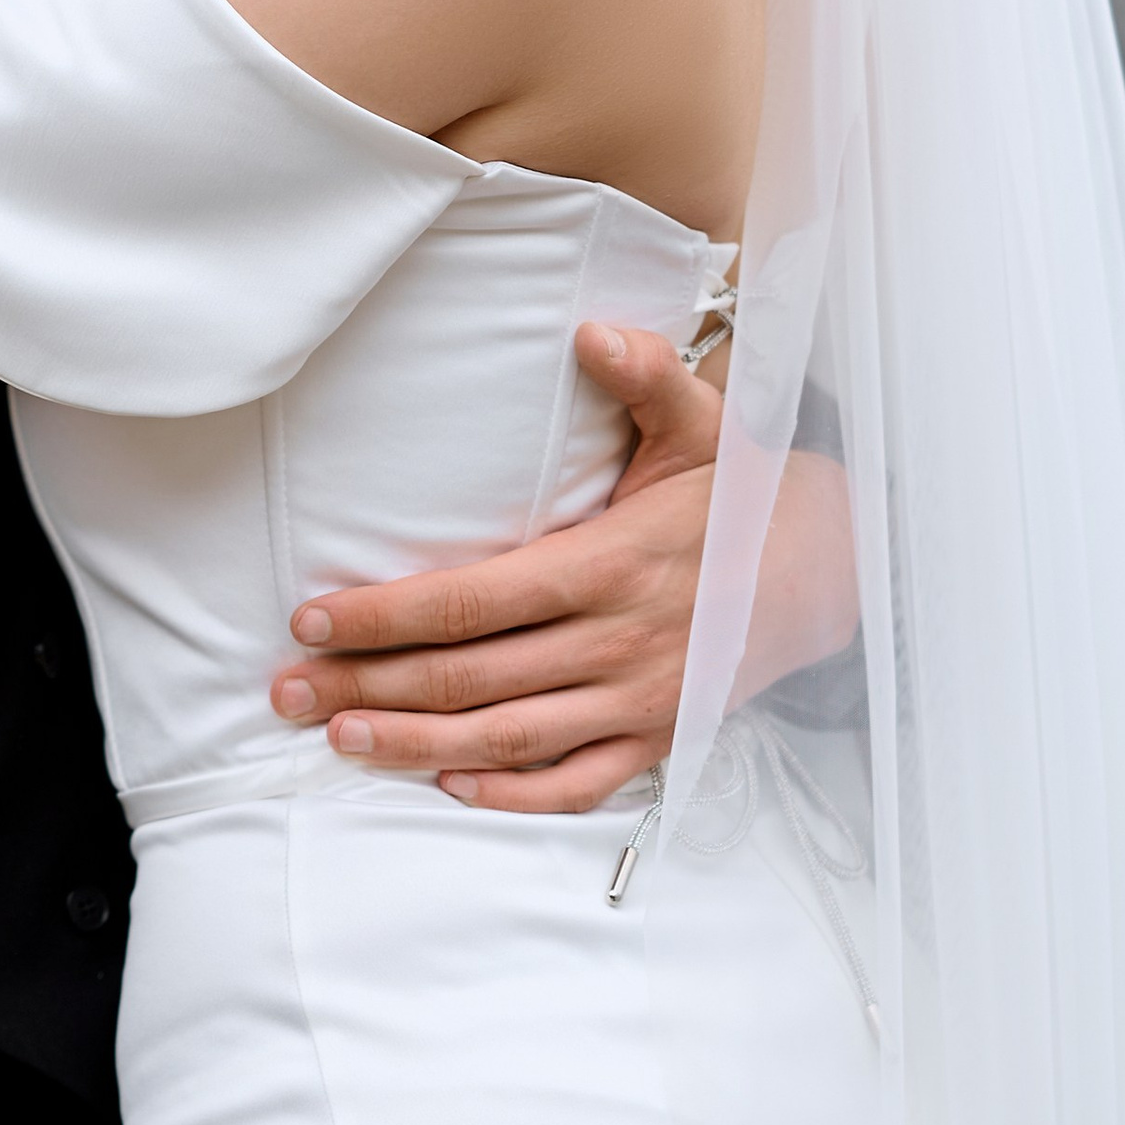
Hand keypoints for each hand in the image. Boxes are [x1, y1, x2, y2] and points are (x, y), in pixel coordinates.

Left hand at [270, 325, 723, 811]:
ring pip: (508, 737)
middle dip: (369, 687)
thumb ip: (647, 378)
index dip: (387, 615)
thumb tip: (591, 333)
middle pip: (470, 676)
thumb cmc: (745, 495)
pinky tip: (449, 782)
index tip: (315, 620)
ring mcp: (641, 701)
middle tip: (289, 691)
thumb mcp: (705, 426)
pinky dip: (512, 791)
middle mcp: (619, 641)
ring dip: (415, 744)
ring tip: (339, 740)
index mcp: (613, 564)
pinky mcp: (661, 739)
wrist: (836, 571)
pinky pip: (578, 782)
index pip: (474, 600)